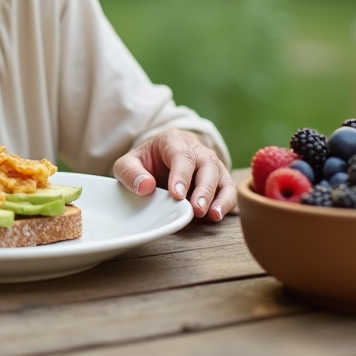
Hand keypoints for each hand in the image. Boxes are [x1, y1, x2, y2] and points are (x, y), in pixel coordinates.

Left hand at [112, 129, 235, 221]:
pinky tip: (217, 215)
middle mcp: (196, 149)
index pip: (181, 155)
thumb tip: (145, 186)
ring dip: (218, 196)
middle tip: (196, 209)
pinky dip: (226, 202)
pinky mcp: (218, 178)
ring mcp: (210, 163)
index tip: (176, 195)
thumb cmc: (144, 162)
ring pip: (220, 175)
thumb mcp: (127, 164)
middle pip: (206, 164)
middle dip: (203, 188)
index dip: (181, 175)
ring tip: (211, 215)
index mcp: (173, 140)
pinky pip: (228, 188)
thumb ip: (130, 173)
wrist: (157, 159)